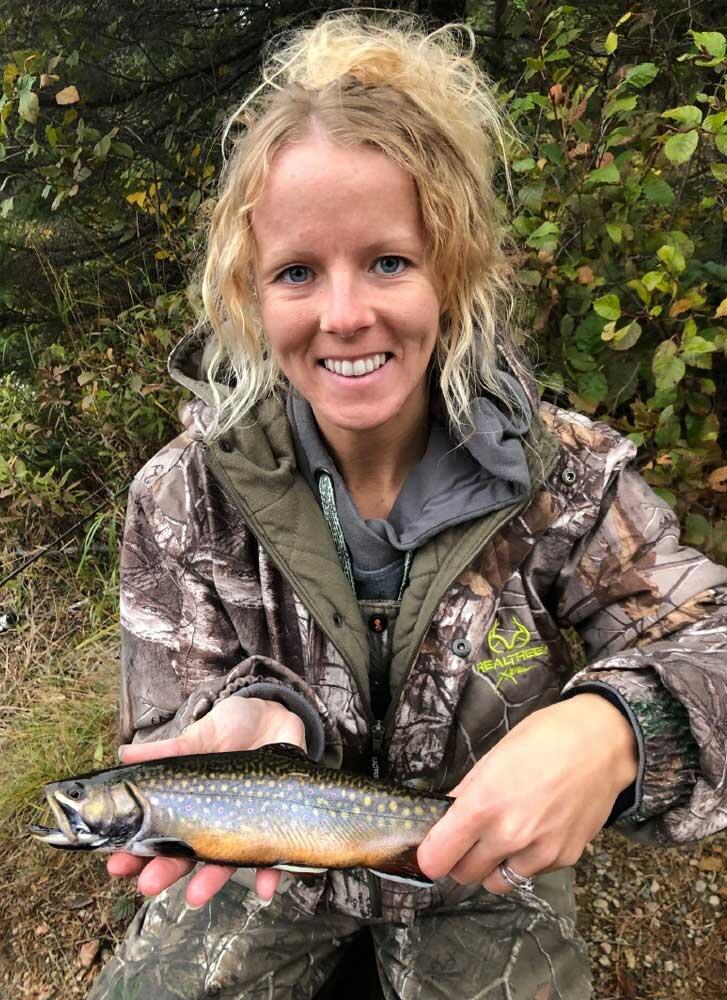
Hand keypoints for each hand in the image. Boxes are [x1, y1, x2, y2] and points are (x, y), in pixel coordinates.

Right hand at [106, 696, 306, 906]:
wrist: (276, 718)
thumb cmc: (233, 728)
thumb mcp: (201, 734)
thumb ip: (169, 749)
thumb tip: (123, 754)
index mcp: (186, 805)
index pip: (156, 834)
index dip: (134, 852)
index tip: (116, 865)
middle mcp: (211, 823)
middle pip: (183, 856)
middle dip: (164, 873)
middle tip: (147, 885)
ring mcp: (240, 828)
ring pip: (222, 863)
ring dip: (210, 882)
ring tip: (195, 896)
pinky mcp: (274, 827)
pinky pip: (272, 857)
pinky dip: (269, 875)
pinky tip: (265, 890)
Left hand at [417, 694, 637, 892]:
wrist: (601, 743)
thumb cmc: (543, 738)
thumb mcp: (493, 758)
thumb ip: (467, 793)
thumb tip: (447, 817)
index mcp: (483, 805)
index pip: (437, 858)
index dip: (430, 855)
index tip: (433, 847)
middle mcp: (508, 836)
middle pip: (464, 875)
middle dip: (460, 859)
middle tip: (468, 838)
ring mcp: (539, 852)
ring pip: (497, 882)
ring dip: (492, 866)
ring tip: (503, 837)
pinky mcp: (564, 859)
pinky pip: (530, 872)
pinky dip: (525, 860)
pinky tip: (536, 831)